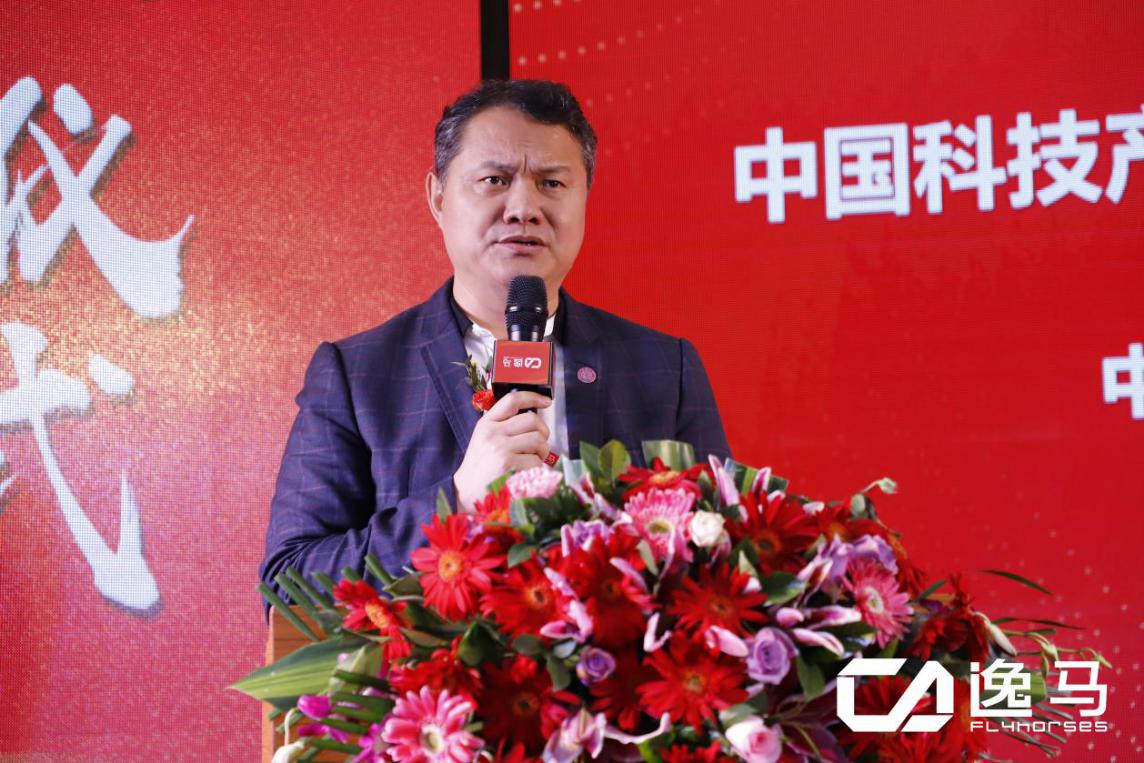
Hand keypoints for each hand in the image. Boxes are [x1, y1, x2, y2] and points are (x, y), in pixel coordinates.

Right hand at [453, 391, 551, 509]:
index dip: (533, 397)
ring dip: (542, 451)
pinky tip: (527, 472)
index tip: (546, 401)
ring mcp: (501, 450)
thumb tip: (533, 419)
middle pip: (532, 420)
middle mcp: (493, 434)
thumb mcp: (484, 438)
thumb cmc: (481, 466)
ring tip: (534, 459)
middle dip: (543, 431)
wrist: (466, 493)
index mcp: (486, 424)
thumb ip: (503, 425)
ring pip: (538, 440)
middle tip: (540, 443)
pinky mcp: (510, 466)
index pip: (512, 400)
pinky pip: (537, 461)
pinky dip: (537, 468)